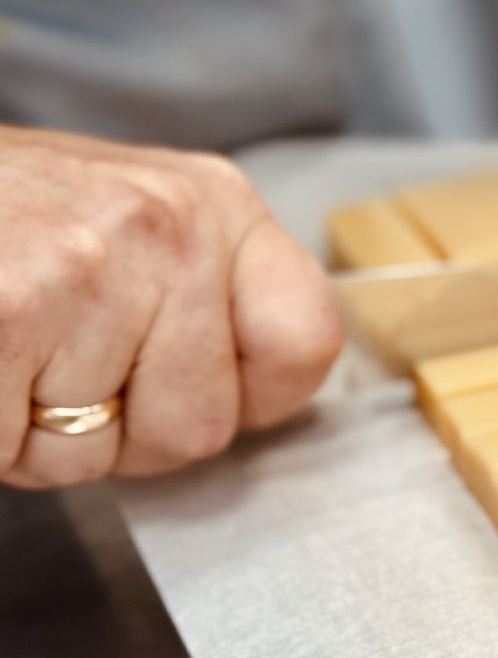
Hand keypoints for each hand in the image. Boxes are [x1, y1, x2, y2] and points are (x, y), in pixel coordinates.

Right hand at [0, 127, 342, 488]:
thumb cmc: (5, 220)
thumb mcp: (132, 228)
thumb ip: (205, 301)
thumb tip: (259, 399)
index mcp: (215, 204)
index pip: (307, 342)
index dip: (252, 396)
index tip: (188, 382)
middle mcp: (169, 223)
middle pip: (204, 428)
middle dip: (124, 433)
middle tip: (56, 368)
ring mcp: (89, 265)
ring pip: (103, 453)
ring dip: (39, 435)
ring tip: (7, 351)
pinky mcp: (12, 310)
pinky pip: (22, 451)